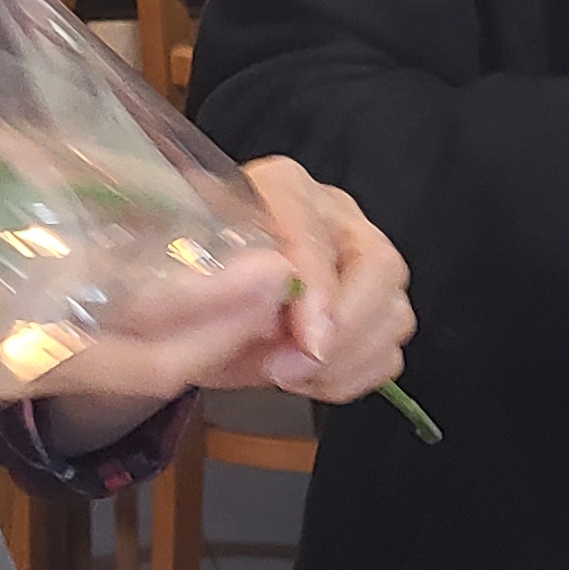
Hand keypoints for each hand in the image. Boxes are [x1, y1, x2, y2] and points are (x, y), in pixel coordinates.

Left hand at [31, 157, 412, 407]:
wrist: (184, 308)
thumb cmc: (178, 278)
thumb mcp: (174, 272)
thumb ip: (214, 280)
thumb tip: (272, 285)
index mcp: (282, 188)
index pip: (314, 231)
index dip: (317, 290)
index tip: (306, 342)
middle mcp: (332, 216)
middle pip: (380, 265)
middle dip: (345, 329)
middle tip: (291, 371)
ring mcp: (359, 263)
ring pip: (394, 312)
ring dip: (346, 361)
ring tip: (287, 376)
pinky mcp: (370, 311)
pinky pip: (388, 353)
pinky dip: (354, 378)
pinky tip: (307, 381)